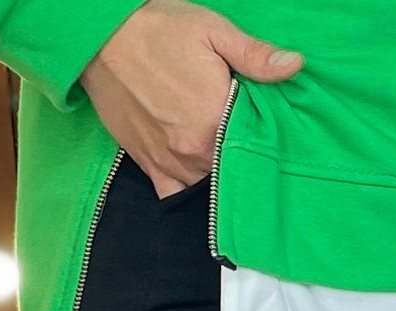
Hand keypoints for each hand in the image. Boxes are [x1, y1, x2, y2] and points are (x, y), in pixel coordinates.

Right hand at [81, 0, 303, 198]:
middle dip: (238, 154)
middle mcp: (193, 153)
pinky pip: (173, 194)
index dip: (261, 136)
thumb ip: (255, 56)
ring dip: (215, 172)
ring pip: (206, 184)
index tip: (262, 124)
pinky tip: (195, 173)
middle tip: (238, 133)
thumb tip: (294, 65)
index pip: (253, 145)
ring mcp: (170, 163)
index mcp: (215, 122)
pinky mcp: (149, 166)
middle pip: (230, 168)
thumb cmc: (159, 31)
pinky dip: (187, 188)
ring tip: (218, 149)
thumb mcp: (214, 31)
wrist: (101, 39)